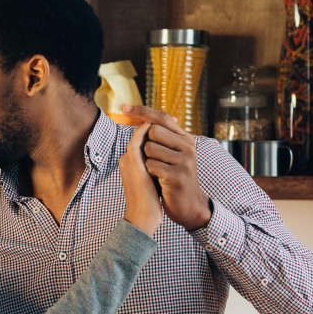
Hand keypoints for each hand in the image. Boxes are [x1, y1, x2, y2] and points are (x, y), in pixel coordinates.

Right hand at [119, 122, 162, 235]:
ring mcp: (128, 160)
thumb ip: (157, 164)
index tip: (173, 124)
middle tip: (174, 119)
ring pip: (139, 134)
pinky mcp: (132, 164)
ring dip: (153, 126)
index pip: (142, 138)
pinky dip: (147, 133)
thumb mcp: (154, 178)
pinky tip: (160, 129)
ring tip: (170, 122)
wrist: (143, 218)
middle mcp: (128, 158)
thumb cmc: (151, 202)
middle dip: (156, 123)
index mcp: (132, 162)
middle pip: (140, 133)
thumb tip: (167, 156)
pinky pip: (137, 141)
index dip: (156, 128)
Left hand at [120, 105, 211, 230]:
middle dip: (146, 146)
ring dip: (148, 161)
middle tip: (155, 161)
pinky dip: (150, 174)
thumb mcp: (172, 155)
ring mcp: (184, 161)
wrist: (187, 206)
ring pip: (150, 148)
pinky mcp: (177, 176)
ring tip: (159, 172)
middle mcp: (188, 146)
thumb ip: (163, 138)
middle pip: (153, 131)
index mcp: (186, 139)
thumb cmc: (174, 179)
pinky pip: (151, 165)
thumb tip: (145, 120)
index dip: (142, 111)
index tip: (124, 107)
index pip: (162, 117)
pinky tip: (160, 182)